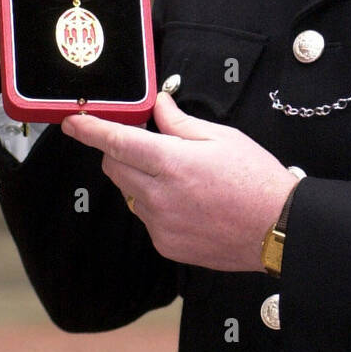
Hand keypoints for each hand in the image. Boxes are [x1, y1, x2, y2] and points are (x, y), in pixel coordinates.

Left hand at [60, 91, 297, 270]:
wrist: (278, 229)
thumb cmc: (256, 180)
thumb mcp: (223, 138)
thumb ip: (181, 123)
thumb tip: (159, 106)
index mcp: (173, 163)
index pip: (118, 142)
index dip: (90, 130)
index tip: (72, 121)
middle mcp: (159, 197)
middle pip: (115, 167)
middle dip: (119, 151)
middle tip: (145, 144)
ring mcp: (160, 225)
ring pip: (130, 194)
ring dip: (141, 179)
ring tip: (182, 178)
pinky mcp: (165, 245)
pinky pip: (146, 218)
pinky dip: (156, 205)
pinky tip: (189, 203)